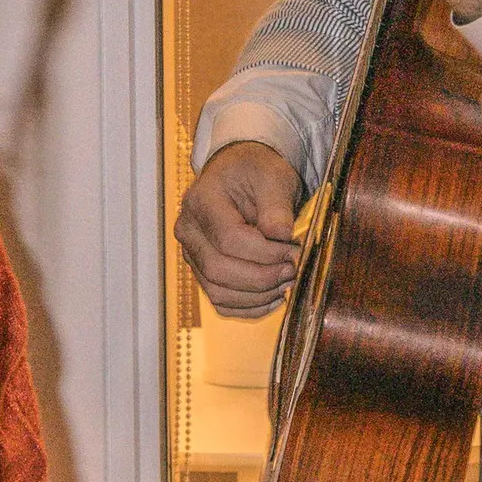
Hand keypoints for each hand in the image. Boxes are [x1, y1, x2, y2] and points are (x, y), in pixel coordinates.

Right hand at [175, 138, 302, 314]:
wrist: (239, 176)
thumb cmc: (254, 173)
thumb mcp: (272, 177)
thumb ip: (277, 207)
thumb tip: (281, 238)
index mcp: (202, 201)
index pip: (229, 240)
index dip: (265, 253)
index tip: (293, 250)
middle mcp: (189, 230)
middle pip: (219, 270)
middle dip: (262, 277)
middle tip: (291, 270)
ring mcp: (192, 254)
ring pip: (218, 292)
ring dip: (257, 296)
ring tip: (286, 283)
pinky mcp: (202, 272)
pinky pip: (221, 302)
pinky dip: (249, 308)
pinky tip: (273, 298)